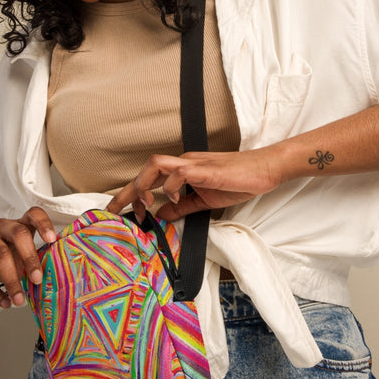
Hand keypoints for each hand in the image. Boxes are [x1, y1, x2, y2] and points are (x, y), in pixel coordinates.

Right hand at [0, 206, 56, 308]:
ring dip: (12, 280)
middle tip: (37, 280)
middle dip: (30, 257)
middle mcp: (4, 227)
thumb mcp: (24, 253)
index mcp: (21, 224)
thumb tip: (57, 278)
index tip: (52, 240)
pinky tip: (4, 302)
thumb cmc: (9, 255)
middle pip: (18, 234)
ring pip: (0, 255)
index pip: (33, 214)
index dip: (44, 224)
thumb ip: (38, 259)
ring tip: (19, 300)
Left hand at [106, 149, 281, 221]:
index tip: (120, 213)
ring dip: (143, 185)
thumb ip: (182, 207)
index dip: (130, 194)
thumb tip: (161, 215)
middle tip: (113, 211)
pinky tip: (174, 200)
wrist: (265, 170)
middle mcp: (184, 163)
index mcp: (183, 170)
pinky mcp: (206, 169)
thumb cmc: (239, 180)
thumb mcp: (204, 200)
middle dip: (125, 191)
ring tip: (142, 205)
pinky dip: (171, 187)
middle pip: (145, 169)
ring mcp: (194, 164)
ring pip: (156, 165)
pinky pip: (179, 172)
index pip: (149, 178)